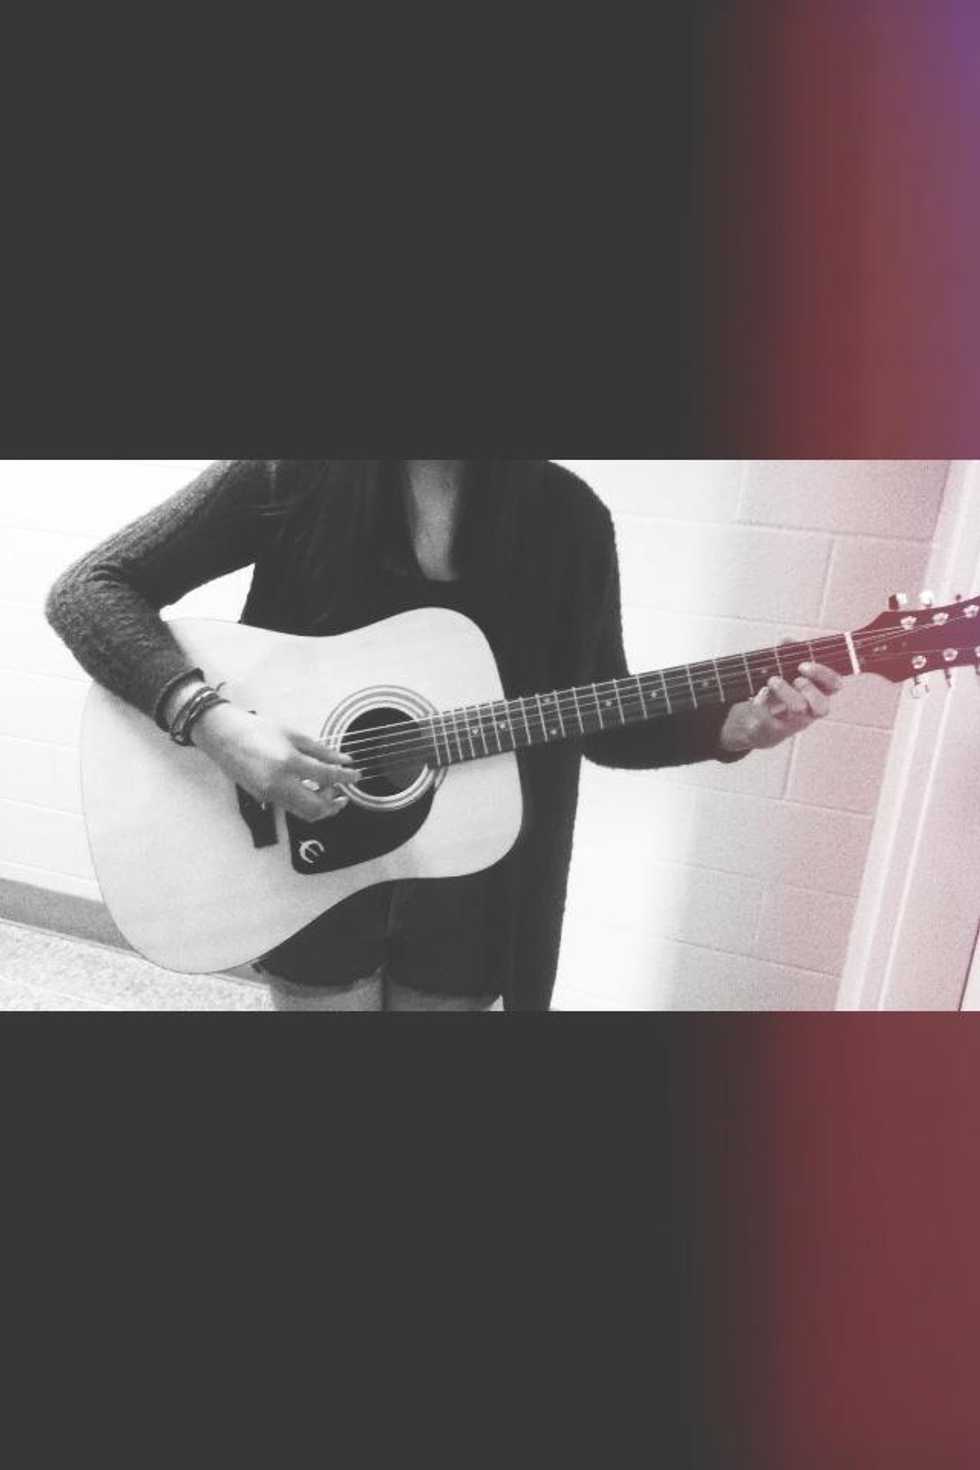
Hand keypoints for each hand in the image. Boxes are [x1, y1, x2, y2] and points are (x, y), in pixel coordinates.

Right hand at [190, 703, 362, 820]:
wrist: (223, 736)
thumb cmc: (257, 730)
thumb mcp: (293, 734)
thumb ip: (321, 750)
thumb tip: (343, 760)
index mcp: (289, 762)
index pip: (327, 777)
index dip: (346, 777)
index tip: (356, 776)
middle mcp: (279, 783)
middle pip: (316, 808)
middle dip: (334, 804)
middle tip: (342, 792)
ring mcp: (270, 794)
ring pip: (303, 813)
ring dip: (321, 807)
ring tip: (329, 792)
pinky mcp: (263, 798)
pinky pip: (291, 807)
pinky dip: (305, 802)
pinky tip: (309, 788)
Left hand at [719, 659, 844, 753]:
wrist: (756, 721)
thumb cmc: (776, 692)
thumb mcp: (784, 671)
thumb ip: (788, 654)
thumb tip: (787, 640)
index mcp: (818, 692)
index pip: (834, 685)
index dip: (824, 675)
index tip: (804, 665)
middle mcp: (810, 710)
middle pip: (823, 707)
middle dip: (809, 689)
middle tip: (796, 678)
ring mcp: (793, 722)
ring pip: (799, 711)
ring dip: (786, 692)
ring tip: (772, 680)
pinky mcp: (774, 730)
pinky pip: (771, 719)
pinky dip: (763, 702)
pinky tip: (759, 693)